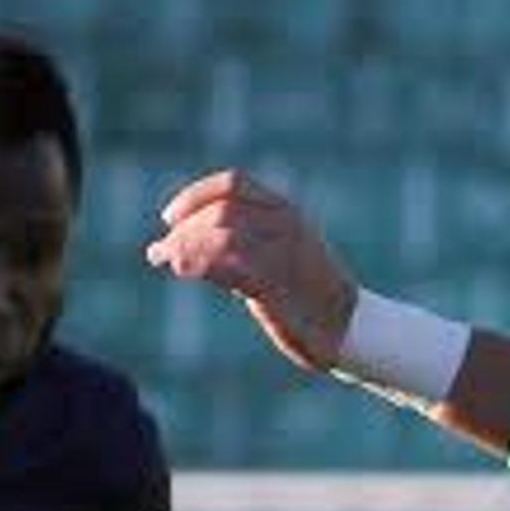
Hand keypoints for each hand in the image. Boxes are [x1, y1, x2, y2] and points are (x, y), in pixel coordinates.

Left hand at [144, 171, 357, 374]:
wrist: (349, 326)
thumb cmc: (307, 293)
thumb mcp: (278, 253)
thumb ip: (242, 241)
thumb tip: (185, 247)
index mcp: (287, 211)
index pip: (233, 184)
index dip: (195, 196)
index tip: (169, 218)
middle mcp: (286, 225)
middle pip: (222, 210)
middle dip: (184, 228)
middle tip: (160, 251)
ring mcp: (284, 254)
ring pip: (222, 234)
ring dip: (184, 245)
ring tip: (163, 259)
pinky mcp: (277, 286)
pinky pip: (231, 265)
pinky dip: (198, 263)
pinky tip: (180, 270)